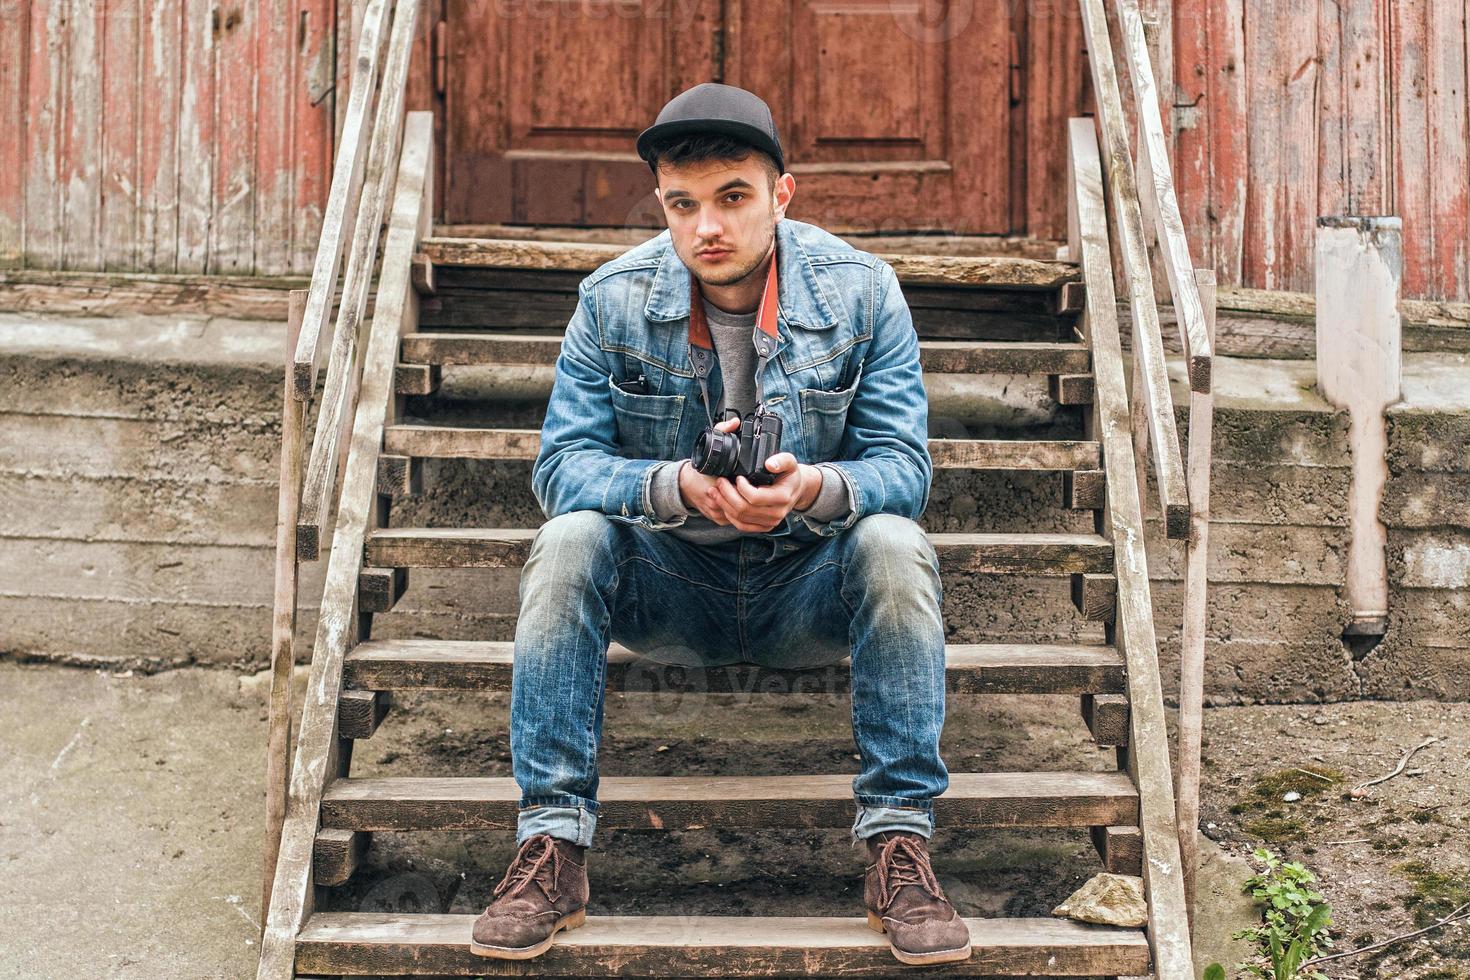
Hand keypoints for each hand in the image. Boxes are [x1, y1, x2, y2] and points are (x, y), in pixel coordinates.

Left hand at [679, 417, 821, 531]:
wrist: (796, 490)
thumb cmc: (790, 475)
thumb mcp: (790, 462)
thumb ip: (782, 460)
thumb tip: (769, 464)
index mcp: (782, 498)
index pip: (755, 497)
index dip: (741, 487)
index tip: (737, 477)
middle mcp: (776, 514)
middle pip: (744, 509)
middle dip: (727, 495)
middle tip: (720, 482)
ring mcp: (770, 523)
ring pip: (740, 518)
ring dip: (724, 505)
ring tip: (715, 491)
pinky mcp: (763, 527)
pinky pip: (742, 526)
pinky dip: (729, 515)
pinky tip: (723, 504)